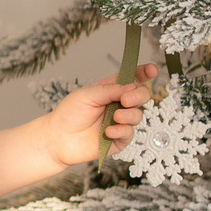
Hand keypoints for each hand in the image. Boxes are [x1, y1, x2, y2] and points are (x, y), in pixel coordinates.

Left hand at [40, 65, 158, 166]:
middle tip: (126, 100)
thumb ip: (110, 90)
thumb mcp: (87, 94)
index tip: (153, 70)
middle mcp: (118, 105)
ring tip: (115, 117)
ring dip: (129, 115)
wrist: (58, 138)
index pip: (132, 78)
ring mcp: (120, 122)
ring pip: (138, 115)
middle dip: (139, 96)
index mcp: (111, 90)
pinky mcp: (119, 140)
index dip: (144, 73)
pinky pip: (129, 134)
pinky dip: (121, 131)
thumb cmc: (69, 113)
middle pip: (141, 96)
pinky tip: (108, 131)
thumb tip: (131, 86)